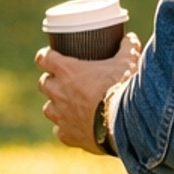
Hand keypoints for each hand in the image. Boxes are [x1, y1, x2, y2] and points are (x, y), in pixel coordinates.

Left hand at [35, 36, 139, 152]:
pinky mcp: (69, 135)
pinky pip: (61, 132)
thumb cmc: (123, 88)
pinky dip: (67, 129)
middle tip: (66, 82)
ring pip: (48, 109)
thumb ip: (127, 48)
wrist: (126, 122)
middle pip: (43, 83)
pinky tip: (78, 128)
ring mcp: (61, 116)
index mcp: (67, 71)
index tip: (52, 57)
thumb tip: (130, 38)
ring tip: (70, 106)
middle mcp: (58, 92)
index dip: (46, 57)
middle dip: (52, 82)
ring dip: (57, 106)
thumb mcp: (128, 62)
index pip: (43, 58)